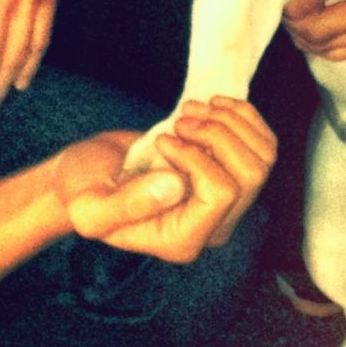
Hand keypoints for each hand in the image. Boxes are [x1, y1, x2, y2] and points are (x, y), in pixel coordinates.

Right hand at [54, 98, 275, 260]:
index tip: (165, 140)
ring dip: (230, 122)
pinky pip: (261, 144)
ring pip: (261, 157)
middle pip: (250, 175)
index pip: (221, 194)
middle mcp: (211, 225)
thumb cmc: (83, 191)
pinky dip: (242, 116)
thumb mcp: (89, 206)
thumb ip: (126, 204)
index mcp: (182, 240)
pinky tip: (211, 106)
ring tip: (192, 111)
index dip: (197, 157)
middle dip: (218, 134)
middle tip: (181, 120)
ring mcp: (223, 200)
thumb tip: (176, 185)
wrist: (89, 174)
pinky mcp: (227, 172)